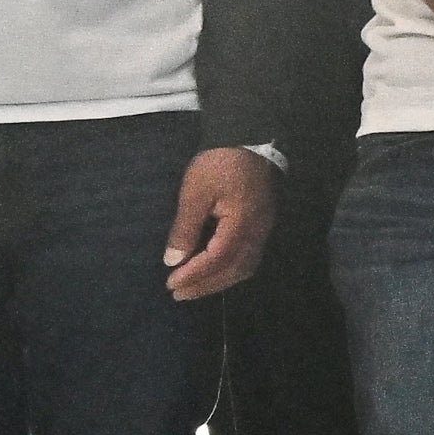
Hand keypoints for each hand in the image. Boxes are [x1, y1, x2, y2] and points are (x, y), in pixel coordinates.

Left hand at [161, 146, 275, 301]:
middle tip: (178, 294)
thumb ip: (185, 228)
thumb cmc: (219, 164)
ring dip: (219, 281)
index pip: (218, 258)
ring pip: (245, 267)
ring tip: (194, 288)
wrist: (249, 141)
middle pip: (235, 269)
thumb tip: (172, 260)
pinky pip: (249, 258)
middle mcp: (257, 232)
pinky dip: (229, 271)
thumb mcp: (195, 192)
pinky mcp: (261, 225)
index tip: (170, 283)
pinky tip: (214, 271)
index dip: (194, 274)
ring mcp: (263, 229)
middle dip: (206, 285)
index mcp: (241, 223)